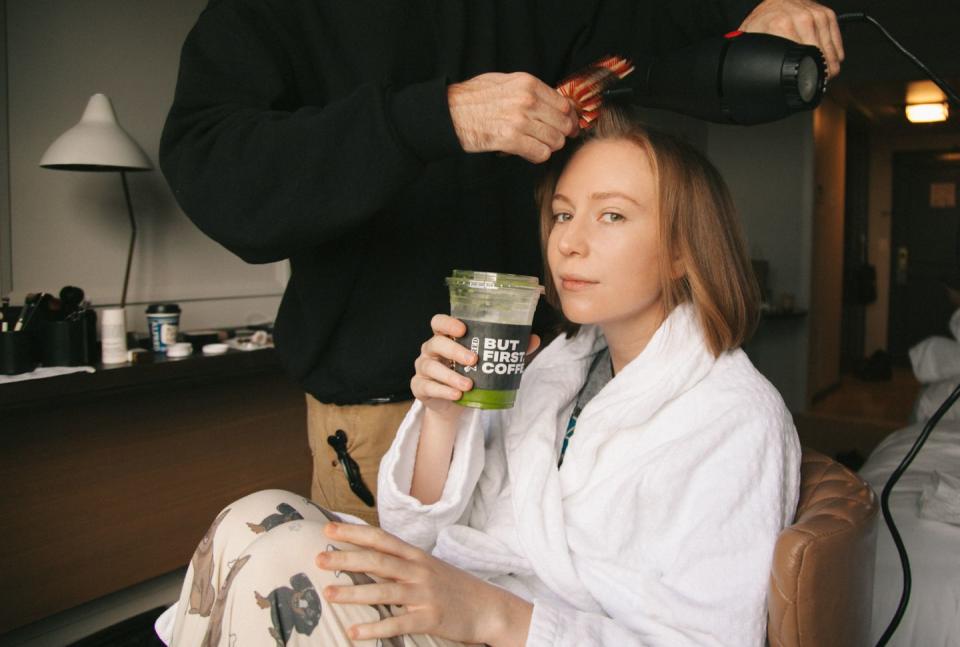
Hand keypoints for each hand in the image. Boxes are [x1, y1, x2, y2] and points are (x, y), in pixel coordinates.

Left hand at [316, 522, 531, 645]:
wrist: (488, 607)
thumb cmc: (453, 587)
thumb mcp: (428, 567)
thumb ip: (400, 562)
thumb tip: (367, 556)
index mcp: (416, 556)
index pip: (380, 538)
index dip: (354, 533)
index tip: (327, 528)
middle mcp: (418, 571)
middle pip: (377, 560)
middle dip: (345, 558)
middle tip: (318, 558)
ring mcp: (424, 594)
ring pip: (384, 590)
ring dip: (354, 592)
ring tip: (328, 593)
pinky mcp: (430, 618)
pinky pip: (397, 623)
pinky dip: (374, 628)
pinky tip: (354, 632)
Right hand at [411, 315, 540, 417]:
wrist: (454, 404)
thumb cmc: (470, 375)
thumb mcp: (488, 362)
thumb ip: (507, 350)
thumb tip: (533, 339)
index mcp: (445, 338)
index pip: (438, 322)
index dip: (448, 323)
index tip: (463, 329)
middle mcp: (430, 350)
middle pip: (435, 343)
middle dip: (455, 351)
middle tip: (474, 360)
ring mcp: (423, 368)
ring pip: (431, 367)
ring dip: (451, 376)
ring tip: (469, 385)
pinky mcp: (420, 387)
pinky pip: (427, 387)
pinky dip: (443, 391)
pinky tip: (457, 395)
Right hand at [448, 72, 579, 162]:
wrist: (450, 112)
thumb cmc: (473, 97)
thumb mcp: (504, 81)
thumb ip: (529, 89)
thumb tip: (552, 100)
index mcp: (528, 83)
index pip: (564, 104)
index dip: (570, 118)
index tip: (569, 125)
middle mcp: (527, 100)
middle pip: (563, 123)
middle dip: (562, 134)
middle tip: (556, 138)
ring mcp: (520, 121)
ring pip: (554, 140)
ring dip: (549, 146)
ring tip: (537, 144)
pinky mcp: (510, 140)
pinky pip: (540, 153)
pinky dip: (538, 155)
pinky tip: (529, 151)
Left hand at [739, 0, 843, 79]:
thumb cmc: (765, 18)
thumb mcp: (752, 37)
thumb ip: (749, 55)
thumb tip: (741, 74)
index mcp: (781, 26)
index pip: (801, 59)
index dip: (806, 77)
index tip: (806, 85)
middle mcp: (802, 19)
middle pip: (820, 59)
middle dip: (819, 75)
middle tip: (812, 81)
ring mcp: (816, 16)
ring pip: (832, 52)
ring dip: (829, 67)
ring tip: (819, 73)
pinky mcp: (827, 15)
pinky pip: (837, 42)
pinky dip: (835, 54)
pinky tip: (826, 59)